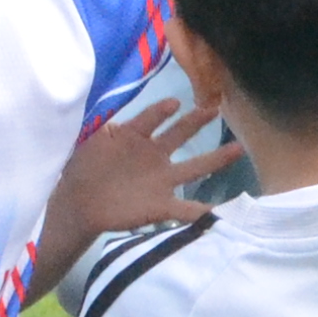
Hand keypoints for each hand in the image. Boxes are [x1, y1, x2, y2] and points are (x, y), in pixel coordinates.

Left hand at [36, 92, 225, 276]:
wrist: (79, 205)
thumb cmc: (83, 170)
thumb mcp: (91, 142)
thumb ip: (106, 127)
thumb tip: (117, 116)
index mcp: (136, 138)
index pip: (152, 118)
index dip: (161, 111)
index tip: (175, 103)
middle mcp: (154, 156)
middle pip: (180, 135)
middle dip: (197, 122)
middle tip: (216, 108)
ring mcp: (161, 181)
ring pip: (194, 168)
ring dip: (216, 159)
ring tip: (238, 149)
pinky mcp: (162, 206)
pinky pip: (188, 209)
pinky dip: (206, 212)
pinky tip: (223, 213)